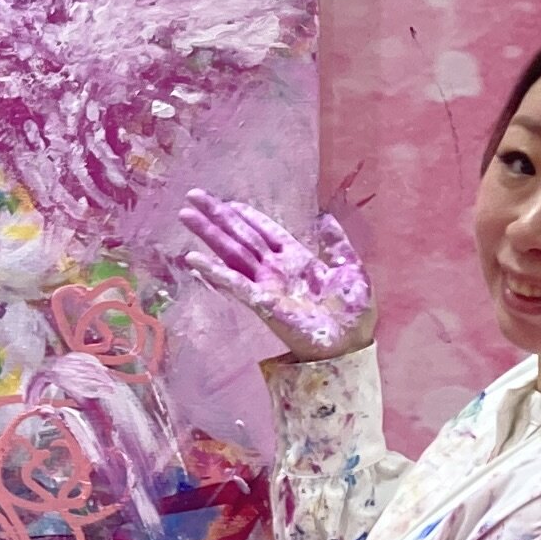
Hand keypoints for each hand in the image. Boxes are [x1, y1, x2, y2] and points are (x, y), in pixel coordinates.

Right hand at [179, 191, 373, 360]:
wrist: (352, 344)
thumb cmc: (354, 312)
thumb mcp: (351, 268)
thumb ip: (336, 243)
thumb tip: (325, 216)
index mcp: (298, 258)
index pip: (267, 230)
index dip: (247, 216)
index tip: (228, 201)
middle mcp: (276, 268)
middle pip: (242, 236)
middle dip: (218, 216)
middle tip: (194, 195)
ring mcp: (266, 284)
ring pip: (233, 253)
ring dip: (210, 233)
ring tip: (185, 214)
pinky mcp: (262, 303)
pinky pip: (235, 283)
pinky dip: (214, 270)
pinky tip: (194, 258)